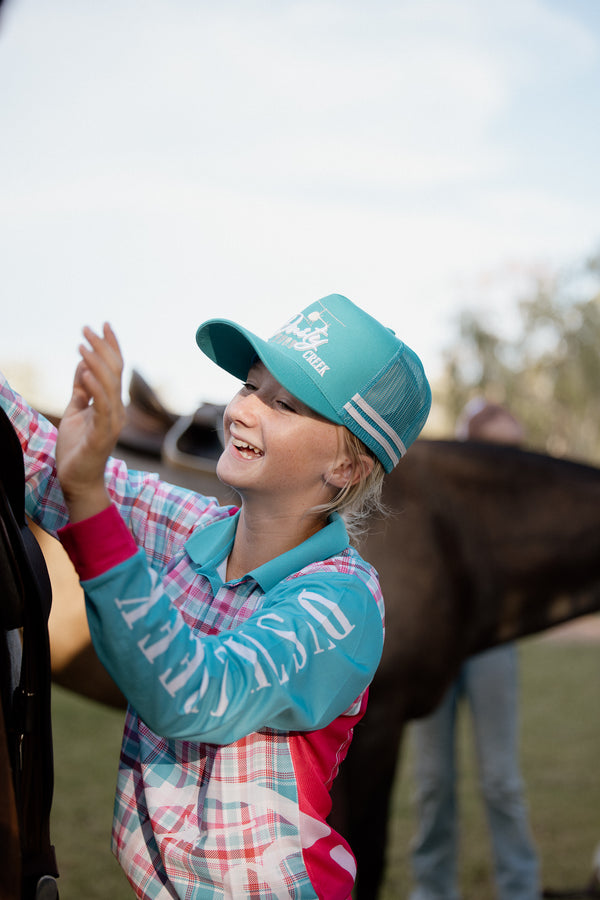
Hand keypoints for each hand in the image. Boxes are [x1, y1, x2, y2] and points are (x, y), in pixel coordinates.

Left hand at [56, 323, 125, 522]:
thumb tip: (83, 364)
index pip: (115, 370)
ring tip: (82, 345)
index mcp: (112, 404)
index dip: (110, 347)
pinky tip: (84, 372)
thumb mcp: (76, 412)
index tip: (103, 325)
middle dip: (102, 348)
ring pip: (110, 386)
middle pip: (114, 372)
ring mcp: (113, 422)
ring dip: (96, 362)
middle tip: (87, 328)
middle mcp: (117, 410)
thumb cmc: (77, 448)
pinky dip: (94, 387)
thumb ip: (81, 390)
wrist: (78, 480)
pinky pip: (102, 406)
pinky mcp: (103, 434)